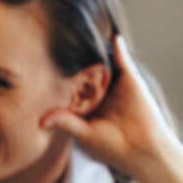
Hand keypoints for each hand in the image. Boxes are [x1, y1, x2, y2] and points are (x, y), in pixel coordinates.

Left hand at [39, 33, 182, 182]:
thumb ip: (65, 121)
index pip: (72, 87)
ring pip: (102, 64)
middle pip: (86, 72)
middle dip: (74, 60)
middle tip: (56, 41)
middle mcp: (102, 93)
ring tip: (78, 31)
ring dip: (93, 50)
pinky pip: (122, 60)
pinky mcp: (130, 80)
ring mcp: (116, 85)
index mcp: (89, 106)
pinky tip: (111, 35)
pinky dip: (117, 47)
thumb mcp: (84, 134)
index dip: (60, 78)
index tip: (42, 65)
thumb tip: (40, 120)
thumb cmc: (113, 147)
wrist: (142, 151)